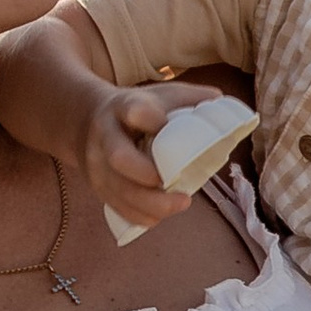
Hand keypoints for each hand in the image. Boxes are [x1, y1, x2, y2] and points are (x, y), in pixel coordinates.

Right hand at [82, 79, 232, 234]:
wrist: (86, 122)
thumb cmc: (136, 110)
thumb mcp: (159, 95)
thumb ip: (191, 98)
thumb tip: (223, 103)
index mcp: (123, 106)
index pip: (133, 111)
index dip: (151, 120)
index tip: (166, 126)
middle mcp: (105, 135)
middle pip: (120, 158)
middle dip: (148, 175)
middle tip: (174, 182)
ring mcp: (98, 164)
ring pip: (120, 190)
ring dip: (152, 204)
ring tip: (181, 203)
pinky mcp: (98, 186)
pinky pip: (118, 208)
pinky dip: (142, 216)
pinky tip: (161, 214)